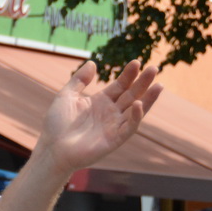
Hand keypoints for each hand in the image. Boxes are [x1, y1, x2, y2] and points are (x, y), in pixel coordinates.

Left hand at [37, 59, 161, 175]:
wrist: (52, 148)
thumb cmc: (57, 124)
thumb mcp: (66, 96)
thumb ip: (79, 80)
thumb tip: (93, 62)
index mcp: (101, 101)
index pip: (120, 85)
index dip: (129, 74)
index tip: (136, 62)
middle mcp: (110, 112)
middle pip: (131, 95)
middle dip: (143, 82)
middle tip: (154, 68)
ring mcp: (114, 126)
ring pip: (136, 110)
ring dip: (148, 99)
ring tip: (159, 85)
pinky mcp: (114, 139)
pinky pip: (129, 127)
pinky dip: (136, 117)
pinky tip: (139, 104)